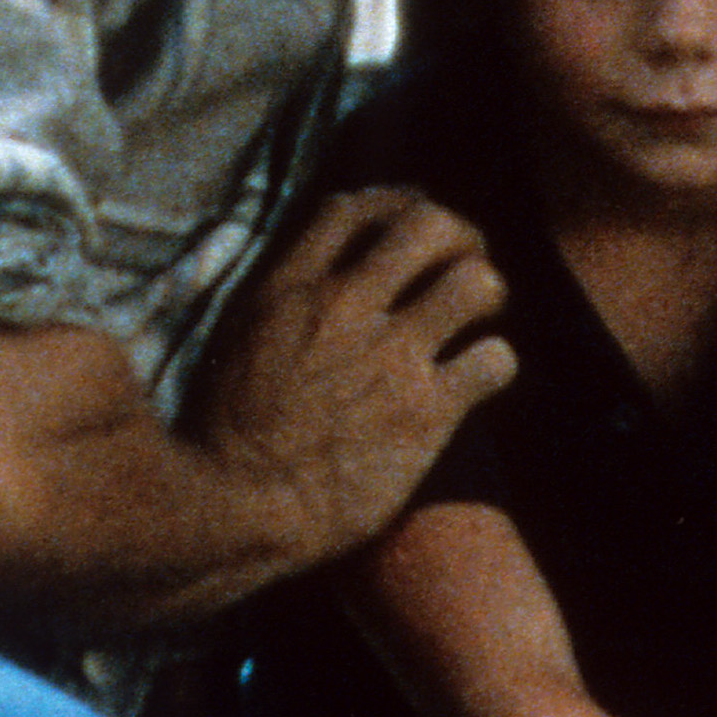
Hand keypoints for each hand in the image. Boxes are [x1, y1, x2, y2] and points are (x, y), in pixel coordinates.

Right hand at [189, 188, 511, 560]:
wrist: (238, 510)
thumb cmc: (222, 438)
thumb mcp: (234, 341)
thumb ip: (278, 299)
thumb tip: (313, 273)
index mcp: (290, 287)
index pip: (356, 208)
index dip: (394, 206)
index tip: (409, 226)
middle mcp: (344, 306)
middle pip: (429, 224)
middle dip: (460, 236)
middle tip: (464, 262)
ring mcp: (389, 355)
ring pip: (476, 283)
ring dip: (488, 294)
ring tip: (480, 318)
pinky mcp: (426, 411)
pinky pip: (494, 360)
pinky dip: (494, 364)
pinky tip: (480, 378)